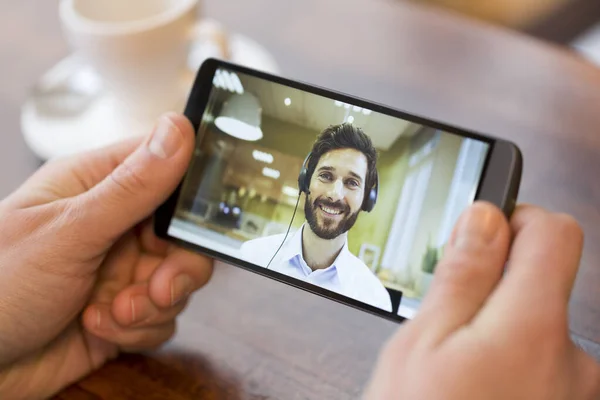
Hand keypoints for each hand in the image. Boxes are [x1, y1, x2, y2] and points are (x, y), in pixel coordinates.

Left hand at [0, 113, 212, 398]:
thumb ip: (131, 187)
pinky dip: (141, 328)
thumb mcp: (68, 232)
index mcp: (96, 186)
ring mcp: (121, 270)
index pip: (165, 168)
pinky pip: (163, 315)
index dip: (191, 192)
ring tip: (113, 313)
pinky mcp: (125, 310)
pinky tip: (101, 328)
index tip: (196, 223)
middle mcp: (114, 225)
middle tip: (157, 288)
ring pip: (179, 279)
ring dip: (153, 304)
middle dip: (178, 267)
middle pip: (183, 233)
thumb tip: (178, 130)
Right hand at [364, 202, 599, 398]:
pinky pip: (545, 370)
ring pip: (538, 332)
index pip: (554, 233)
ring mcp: (577, 393)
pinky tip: (478, 396)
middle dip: (495, 290)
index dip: (515, 221)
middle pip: (544, 285)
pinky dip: (513, 370)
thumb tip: (484, 219)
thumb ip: (462, 275)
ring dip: (501, 336)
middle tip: (447, 326)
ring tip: (458, 375)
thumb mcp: (423, 346)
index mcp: (534, 328)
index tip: (482, 236)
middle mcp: (574, 361)